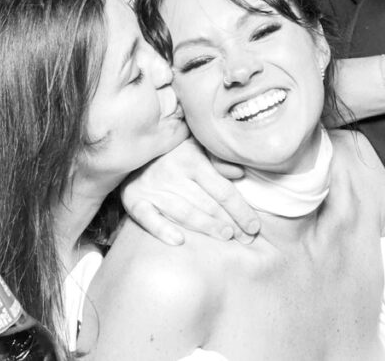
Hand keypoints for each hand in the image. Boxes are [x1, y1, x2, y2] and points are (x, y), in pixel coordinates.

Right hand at [120, 138, 258, 245]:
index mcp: (192, 160)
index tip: (254, 226)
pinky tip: (179, 241)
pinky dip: (162, 230)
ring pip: (184, 212)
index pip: (222, 190)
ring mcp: (153, 188)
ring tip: (226, 236)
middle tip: (246, 238)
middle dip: (229, 222)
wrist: (130, 144)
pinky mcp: (134, 199)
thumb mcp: (196, 147)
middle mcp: (173, 173)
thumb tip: (240, 173)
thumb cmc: (172, 151)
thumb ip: (217, 160)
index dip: (240, 209)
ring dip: (206, 227)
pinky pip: (148, 218)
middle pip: (207, 204)